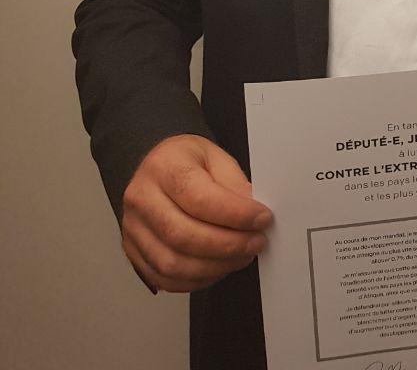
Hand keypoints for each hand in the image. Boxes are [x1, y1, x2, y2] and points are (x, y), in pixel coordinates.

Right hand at [121, 134, 271, 292]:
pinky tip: (219, 267)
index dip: (234, 214)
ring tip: (242, 256)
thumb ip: (234, 184)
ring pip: (173, 264)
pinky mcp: (134, 253)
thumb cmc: (187, 161)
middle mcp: (141, 199)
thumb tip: (253, 216)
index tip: (262, 218)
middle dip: (228, 245)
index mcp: (163, 166)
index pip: (198, 197)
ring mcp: (133, 229)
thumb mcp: (215, 157)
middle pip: (183, 235)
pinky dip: (197, 280)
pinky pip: (165, 279)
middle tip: (256, 242)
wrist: (157, 167)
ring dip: (215, 267)